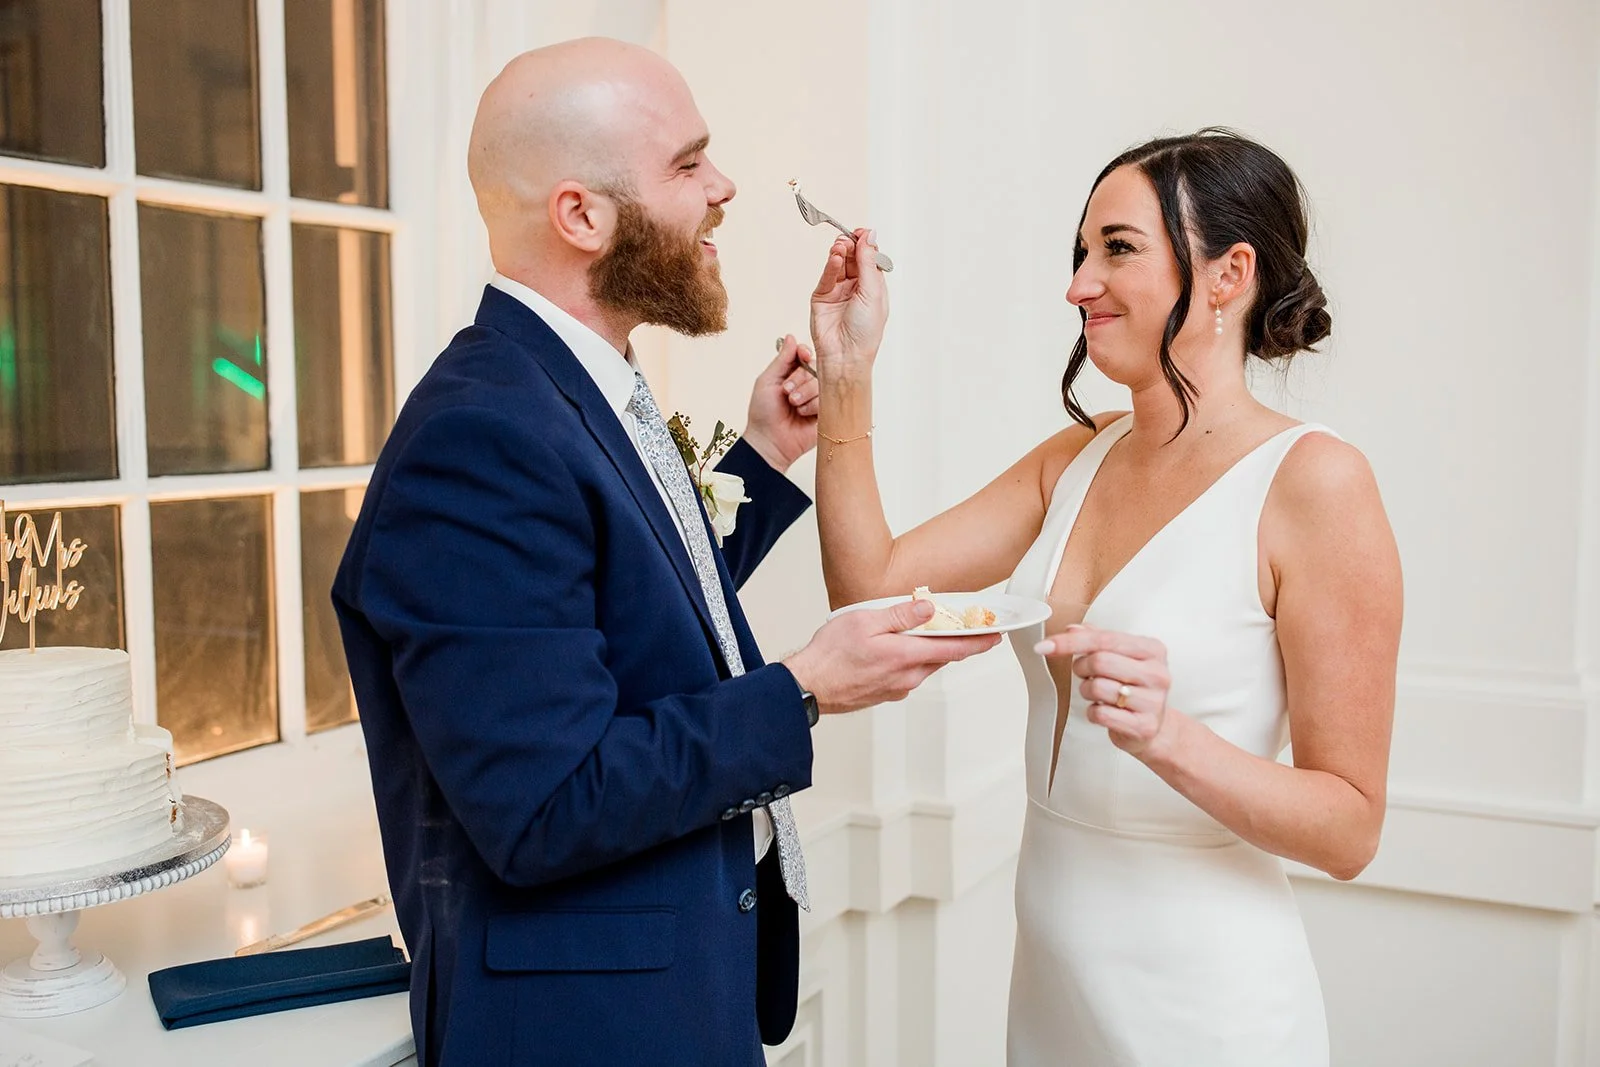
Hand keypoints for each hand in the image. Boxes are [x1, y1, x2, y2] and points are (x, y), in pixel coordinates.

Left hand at [742, 334, 819, 474]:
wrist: (769, 441)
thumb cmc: (763, 413)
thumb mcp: (767, 380)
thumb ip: (782, 359)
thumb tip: (791, 336)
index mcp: (792, 373)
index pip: (806, 354)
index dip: (806, 353)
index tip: (803, 356)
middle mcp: (806, 383)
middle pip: (816, 368)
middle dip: (799, 379)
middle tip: (786, 392)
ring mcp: (817, 398)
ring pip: (822, 384)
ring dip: (804, 394)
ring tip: (793, 406)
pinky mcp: (826, 412)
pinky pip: (827, 400)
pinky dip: (812, 406)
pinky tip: (803, 414)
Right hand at [785, 599, 1000, 713]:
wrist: (809, 687)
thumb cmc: (830, 655)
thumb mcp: (864, 622)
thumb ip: (899, 616)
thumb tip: (928, 608)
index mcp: (905, 656)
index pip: (953, 648)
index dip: (978, 641)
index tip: (996, 635)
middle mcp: (907, 676)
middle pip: (943, 658)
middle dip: (959, 643)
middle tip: (972, 628)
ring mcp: (898, 687)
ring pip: (926, 666)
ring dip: (934, 650)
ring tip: (935, 633)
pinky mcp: (887, 693)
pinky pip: (911, 674)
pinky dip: (916, 659)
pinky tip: (905, 648)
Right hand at [809, 228, 888, 375]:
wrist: (845, 355)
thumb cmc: (865, 332)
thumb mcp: (873, 293)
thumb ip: (869, 262)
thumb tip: (870, 235)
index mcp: (873, 287)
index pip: (869, 258)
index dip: (866, 244)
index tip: (862, 233)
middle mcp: (856, 287)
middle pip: (853, 257)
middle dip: (851, 245)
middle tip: (848, 239)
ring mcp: (838, 290)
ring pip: (839, 263)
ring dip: (840, 252)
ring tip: (840, 246)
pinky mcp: (822, 295)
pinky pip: (827, 275)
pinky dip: (831, 264)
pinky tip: (835, 257)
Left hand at [1036, 624, 1179, 761]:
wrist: (1153, 727)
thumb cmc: (1134, 687)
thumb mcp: (1121, 657)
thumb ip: (1097, 639)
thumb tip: (1072, 629)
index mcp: (1152, 649)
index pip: (1105, 639)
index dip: (1070, 641)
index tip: (1044, 646)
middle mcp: (1157, 673)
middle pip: (1099, 661)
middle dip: (1081, 668)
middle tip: (1085, 674)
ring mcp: (1153, 701)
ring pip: (1097, 687)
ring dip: (1086, 691)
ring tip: (1098, 694)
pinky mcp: (1144, 726)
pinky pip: (1101, 714)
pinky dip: (1093, 712)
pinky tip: (1104, 710)